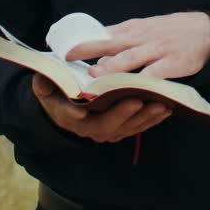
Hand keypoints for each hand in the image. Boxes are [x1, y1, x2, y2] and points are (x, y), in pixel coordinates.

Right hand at [31, 74, 170, 142]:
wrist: (62, 102)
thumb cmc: (55, 90)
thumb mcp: (44, 86)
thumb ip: (44, 83)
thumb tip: (43, 80)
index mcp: (71, 118)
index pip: (83, 120)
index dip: (96, 112)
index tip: (108, 102)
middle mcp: (89, 129)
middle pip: (110, 126)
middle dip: (127, 115)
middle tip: (141, 102)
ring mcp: (107, 130)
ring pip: (128, 128)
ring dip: (146, 118)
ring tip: (162, 105)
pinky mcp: (121, 127)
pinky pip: (138, 126)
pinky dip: (152, 119)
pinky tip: (166, 108)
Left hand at [65, 12, 209, 78]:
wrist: (206, 32)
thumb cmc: (170, 31)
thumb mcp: (144, 28)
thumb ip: (122, 37)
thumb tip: (95, 44)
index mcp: (133, 29)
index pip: (103, 34)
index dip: (82, 41)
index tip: (62, 48)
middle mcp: (141, 37)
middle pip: (111, 43)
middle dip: (89, 49)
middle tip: (69, 57)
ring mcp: (157, 50)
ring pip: (131, 58)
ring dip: (112, 67)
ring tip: (95, 75)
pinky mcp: (172, 63)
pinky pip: (155, 73)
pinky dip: (143, 81)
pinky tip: (132, 90)